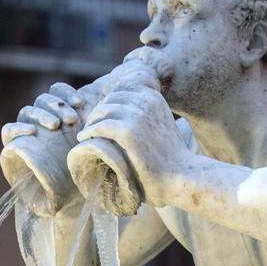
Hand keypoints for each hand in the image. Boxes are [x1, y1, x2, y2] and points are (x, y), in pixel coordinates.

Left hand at [0, 82, 87, 215]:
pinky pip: (59, 90)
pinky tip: (80, 103)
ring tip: (72, 119)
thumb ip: (48, 201)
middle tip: (57, 126)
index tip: (32, 134)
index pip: (9, 131)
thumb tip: (46, 206)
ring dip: (56, 105)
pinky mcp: (64, 101)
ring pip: (43, 99)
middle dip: (40, 116)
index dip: (17, 130)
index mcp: (22, 147)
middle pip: (27, 112)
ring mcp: (48, 112)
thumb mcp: (56, 197)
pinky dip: (67, 93)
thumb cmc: (70, 186)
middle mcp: (33, 126)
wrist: (92, 167)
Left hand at [74, 65, 189, 208]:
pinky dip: (90, 132)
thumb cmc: (171, 158)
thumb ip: (145, 114)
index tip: (104, 117)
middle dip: (99, 112)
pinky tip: (84, 139)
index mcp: (154, 97)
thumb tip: (124, 111)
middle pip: (110, 98)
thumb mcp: (160, 125)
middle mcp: (147, 101)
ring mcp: (138, 115)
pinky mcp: (128, 132)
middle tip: (91, 127)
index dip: (110, 101)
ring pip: (103, 111)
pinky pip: (100, 126)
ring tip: (87, 134)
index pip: (122, 88)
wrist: (182, 177)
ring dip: (92, 122)